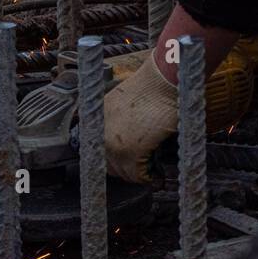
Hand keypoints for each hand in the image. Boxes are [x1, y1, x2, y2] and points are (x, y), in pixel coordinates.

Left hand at [103, 52, 178, 183]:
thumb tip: (123, 137)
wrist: (162, 80)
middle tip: (138, 170)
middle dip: (123, 169)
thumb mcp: (120, 103)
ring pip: (121, 172)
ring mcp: (113, 143)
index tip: (122, 165)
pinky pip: (136, 175)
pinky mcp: (130, 151)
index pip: (96, 150)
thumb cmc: (150, 88)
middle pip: (107, 165)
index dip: (111, 160)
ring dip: (135, 174)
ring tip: (148, 172)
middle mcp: (99, 133)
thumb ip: (115, 121)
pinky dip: (146, 178)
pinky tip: (153, 175)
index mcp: (94, 120)